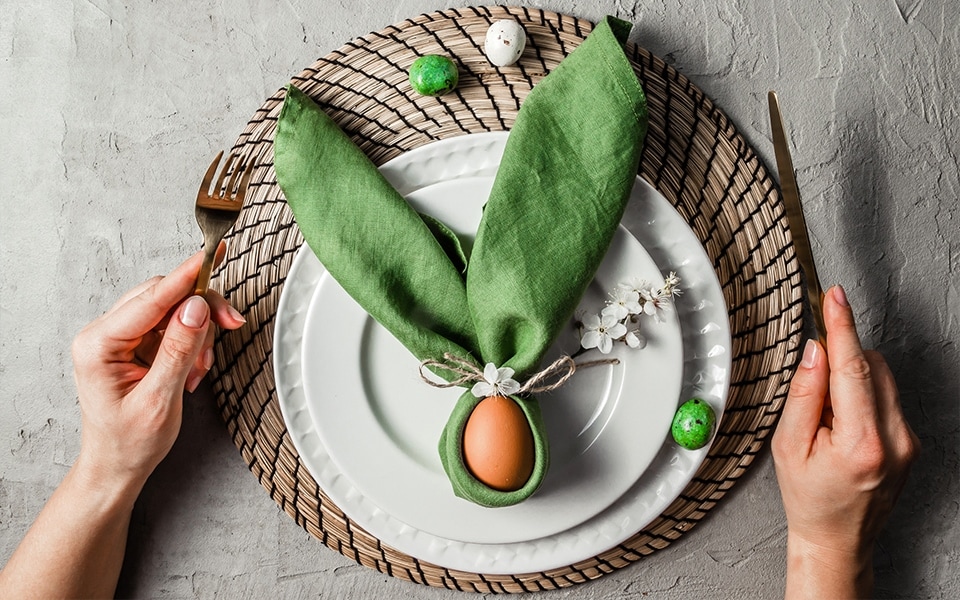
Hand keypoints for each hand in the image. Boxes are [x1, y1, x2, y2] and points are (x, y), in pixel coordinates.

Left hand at [70, 243, 245, 496]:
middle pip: (163, 296)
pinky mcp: (133, 344)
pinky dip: (191, 342)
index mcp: (99, 345)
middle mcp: (103, 334)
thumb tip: (196, 308)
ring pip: (171, 308)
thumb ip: (178, 349)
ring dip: (197, 333)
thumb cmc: (130, 442)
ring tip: (199, 369)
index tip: (209, 255)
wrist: (117, 465)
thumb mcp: (160, 399)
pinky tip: (191, 369)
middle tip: (231, 323)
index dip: (185, 277)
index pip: (150, 299)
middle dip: (201, 310)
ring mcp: (118, 337)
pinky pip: (170, 325)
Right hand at [772, 285, 918, 597]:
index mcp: (861, 442)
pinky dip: (862, 398)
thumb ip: (803, 395)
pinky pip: (886, 398)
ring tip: (827, 419)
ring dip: (852, 379)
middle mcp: (896, 440)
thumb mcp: (787, 446)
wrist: (838, 538)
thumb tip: (816, 352)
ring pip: (882, 378)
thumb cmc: (808, 497)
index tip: (835, 297)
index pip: (853, 367)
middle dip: (840, 361)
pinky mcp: (912, 441)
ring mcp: (910, 441)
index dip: (841, 326)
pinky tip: (843, 427)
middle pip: (872, 366)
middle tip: (813, 394)